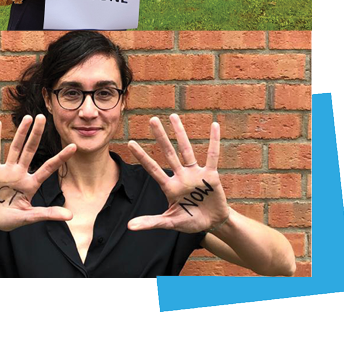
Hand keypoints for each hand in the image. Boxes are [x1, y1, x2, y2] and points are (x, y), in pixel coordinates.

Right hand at [0, 115, 76, 232]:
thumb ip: (47, 214)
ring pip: (15, 147)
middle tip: (43, 118)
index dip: (61, 157)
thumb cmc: (7, 219)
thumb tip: (70, 216)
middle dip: (37, 134)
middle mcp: (20, 173)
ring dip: (21, 132)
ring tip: (28, 118)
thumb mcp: (29, 217)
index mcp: (31, 184)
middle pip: (31, 149)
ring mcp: (6, 170)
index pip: (48, 167)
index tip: (73, 146)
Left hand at [127, 115, 229, 233]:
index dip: (142, 156)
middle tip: (152, 119)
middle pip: (168, 152)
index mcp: (169, 187)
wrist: (213, 223)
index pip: (152, 168)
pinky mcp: (211, 175)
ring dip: (180, 133)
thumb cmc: (190, 221)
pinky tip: (214, 125)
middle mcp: (180, 176)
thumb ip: (151, 222)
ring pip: (187, 150)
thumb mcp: (170, 222)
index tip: (130, 142)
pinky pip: (212, 155)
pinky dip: (214, 141)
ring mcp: (195, 174)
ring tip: (173, 116)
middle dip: (160, 136)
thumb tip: (129, 227)